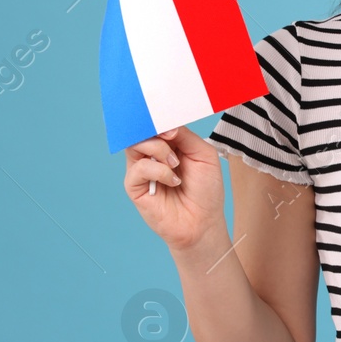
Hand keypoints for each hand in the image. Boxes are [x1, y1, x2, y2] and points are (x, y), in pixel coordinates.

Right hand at [122, 125, 226, 251]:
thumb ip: (186, 136)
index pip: (156, 124)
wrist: (203, 221)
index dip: (161, 120)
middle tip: (172, 139)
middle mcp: (151, 155)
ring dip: (159, 150)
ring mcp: (141, 170)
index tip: (173, 126)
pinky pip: (139, 168)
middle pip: (141, 131)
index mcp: (168, 145)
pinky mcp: (134, 186)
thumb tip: (166, 127)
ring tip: (176, 164)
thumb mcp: (204, 155)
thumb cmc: (206, 190)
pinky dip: (159, 171)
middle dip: (157, 131)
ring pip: (136, 145)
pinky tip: (174, 181)